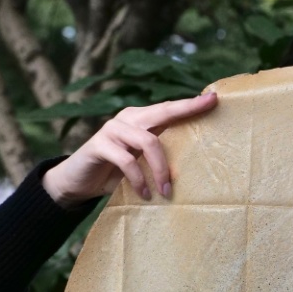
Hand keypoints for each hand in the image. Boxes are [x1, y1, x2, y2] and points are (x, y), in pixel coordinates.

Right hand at [41, 90, 218, 208]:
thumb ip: (160, 156)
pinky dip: (139, 178)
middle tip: (210, 108)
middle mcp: (128, 118)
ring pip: (148, 141)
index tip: (214, 98)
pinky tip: (143, 193)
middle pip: (162, 112)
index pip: (169, 109)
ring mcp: (112, 129)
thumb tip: (196, 165)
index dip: (191, 104)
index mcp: (141, 120)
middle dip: (187, 110)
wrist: (77, 182)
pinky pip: (127, 160)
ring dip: (161, 169)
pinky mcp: (99, 144)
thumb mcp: (142, 163)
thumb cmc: (116, 173)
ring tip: (166, 192)